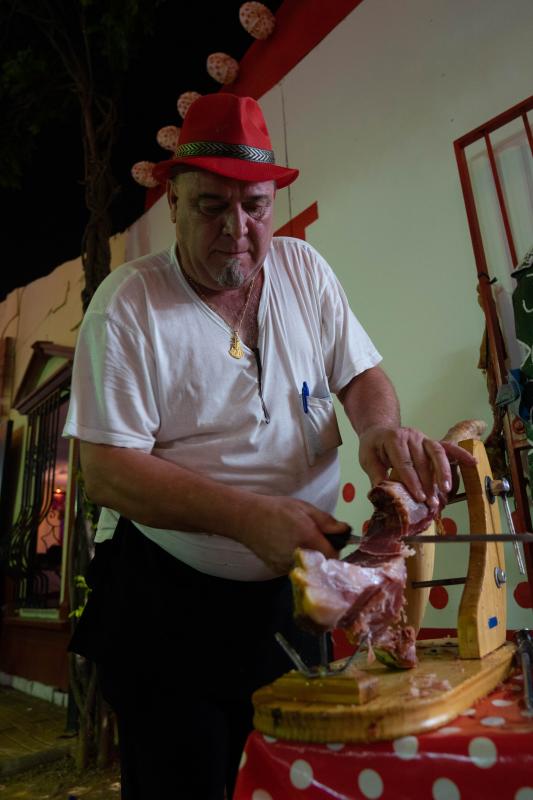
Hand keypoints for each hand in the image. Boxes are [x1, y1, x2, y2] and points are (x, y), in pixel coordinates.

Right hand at [237, 495, 349, 574]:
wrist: (247, 518)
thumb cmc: (276, 509)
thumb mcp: (304, 508)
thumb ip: (327, 521)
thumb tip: (345, 530)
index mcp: (308, 538)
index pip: (334, 554)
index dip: (336, 547)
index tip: (332, 540)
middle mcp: (299, 556)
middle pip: (322, 562)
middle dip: (323, 551)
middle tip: (315, 537)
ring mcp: (287, 565)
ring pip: (309, 567)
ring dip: (310, 556)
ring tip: (298, 540)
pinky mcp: (278, 570)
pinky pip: (296, 567)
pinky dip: (296, 559)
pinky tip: (287, 546)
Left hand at [358, 425, 476, 511]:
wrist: (380, 431)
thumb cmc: (374, 446)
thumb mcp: (367, 458)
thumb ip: (375, 474)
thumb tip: (381, 493)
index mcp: (394, 439)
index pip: (405, 462)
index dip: (412, 481)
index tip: (418, 497)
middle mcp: (411, 436)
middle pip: (422, 461)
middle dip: (428, 483)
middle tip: (431, 503)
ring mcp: (423, 438)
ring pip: (437, 453)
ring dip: (443, 473)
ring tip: (446, 491)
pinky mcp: (431, 442)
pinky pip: (448, 447)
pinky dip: (461, 454)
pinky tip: (472, 463)